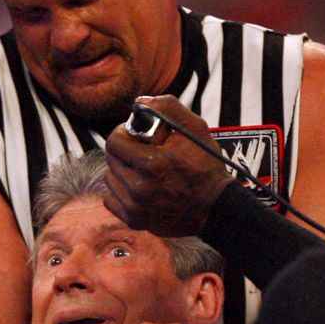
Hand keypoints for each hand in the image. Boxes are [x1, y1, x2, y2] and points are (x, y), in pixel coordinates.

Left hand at [102, 96, 232, 236]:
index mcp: (151, 163)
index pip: (114, 141)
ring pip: (110, 178)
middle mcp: (139, 187)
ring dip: (122, 171)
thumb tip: (139, 103)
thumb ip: (167, 108)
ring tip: (143, 171)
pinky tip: (140, 188)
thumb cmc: (206, 166)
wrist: (215, 208)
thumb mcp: (195, 128)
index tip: (135, 135)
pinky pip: (111, 199)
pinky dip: (121, 192)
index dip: (123, 133)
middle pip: (111, 159)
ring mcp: (135, 207)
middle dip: (124, 151)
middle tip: (142, 152)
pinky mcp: (134, 220)